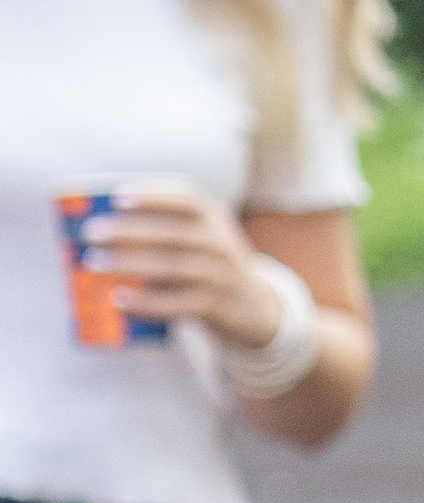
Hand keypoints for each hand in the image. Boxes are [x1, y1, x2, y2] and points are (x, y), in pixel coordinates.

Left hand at [82, 187, 295, 349]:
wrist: (254, 304)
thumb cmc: (210, 264)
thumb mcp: (202, 238)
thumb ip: (164, 230)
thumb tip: (106, 232)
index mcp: (214, 218)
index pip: (186, 199)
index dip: (152, 197)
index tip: (117, 197)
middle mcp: (220, 243)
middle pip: (172, 233)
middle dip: (129, 231)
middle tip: (91, 232)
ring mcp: (219, 275)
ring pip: (171, 267)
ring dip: (128, 265)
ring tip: (93, 264)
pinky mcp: (214, 306)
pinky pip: (175, 304)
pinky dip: (145, 302)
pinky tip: (118, 299)